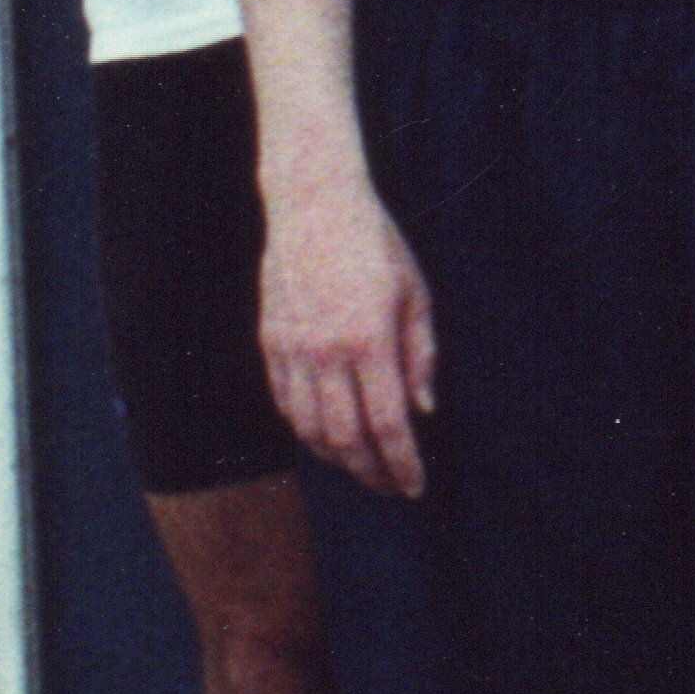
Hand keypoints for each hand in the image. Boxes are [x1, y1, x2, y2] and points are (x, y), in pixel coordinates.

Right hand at [258, 161, 442, 494]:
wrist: (314, 206)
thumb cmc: (376, 246)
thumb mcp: (416, 294)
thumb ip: (420, 356)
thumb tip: (424, 412)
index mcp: (370, 339)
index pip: (388, 423)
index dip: (402, 463)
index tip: (414, 487)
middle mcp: (326, 352)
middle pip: (346, 438)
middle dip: (371, 472)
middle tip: (391, 487)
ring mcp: (292, 349)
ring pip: (310, 429)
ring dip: (337, 458)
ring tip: (362, 465)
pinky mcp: (270, 342)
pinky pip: (286, 404)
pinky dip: (306, 429)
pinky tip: (327, 435)